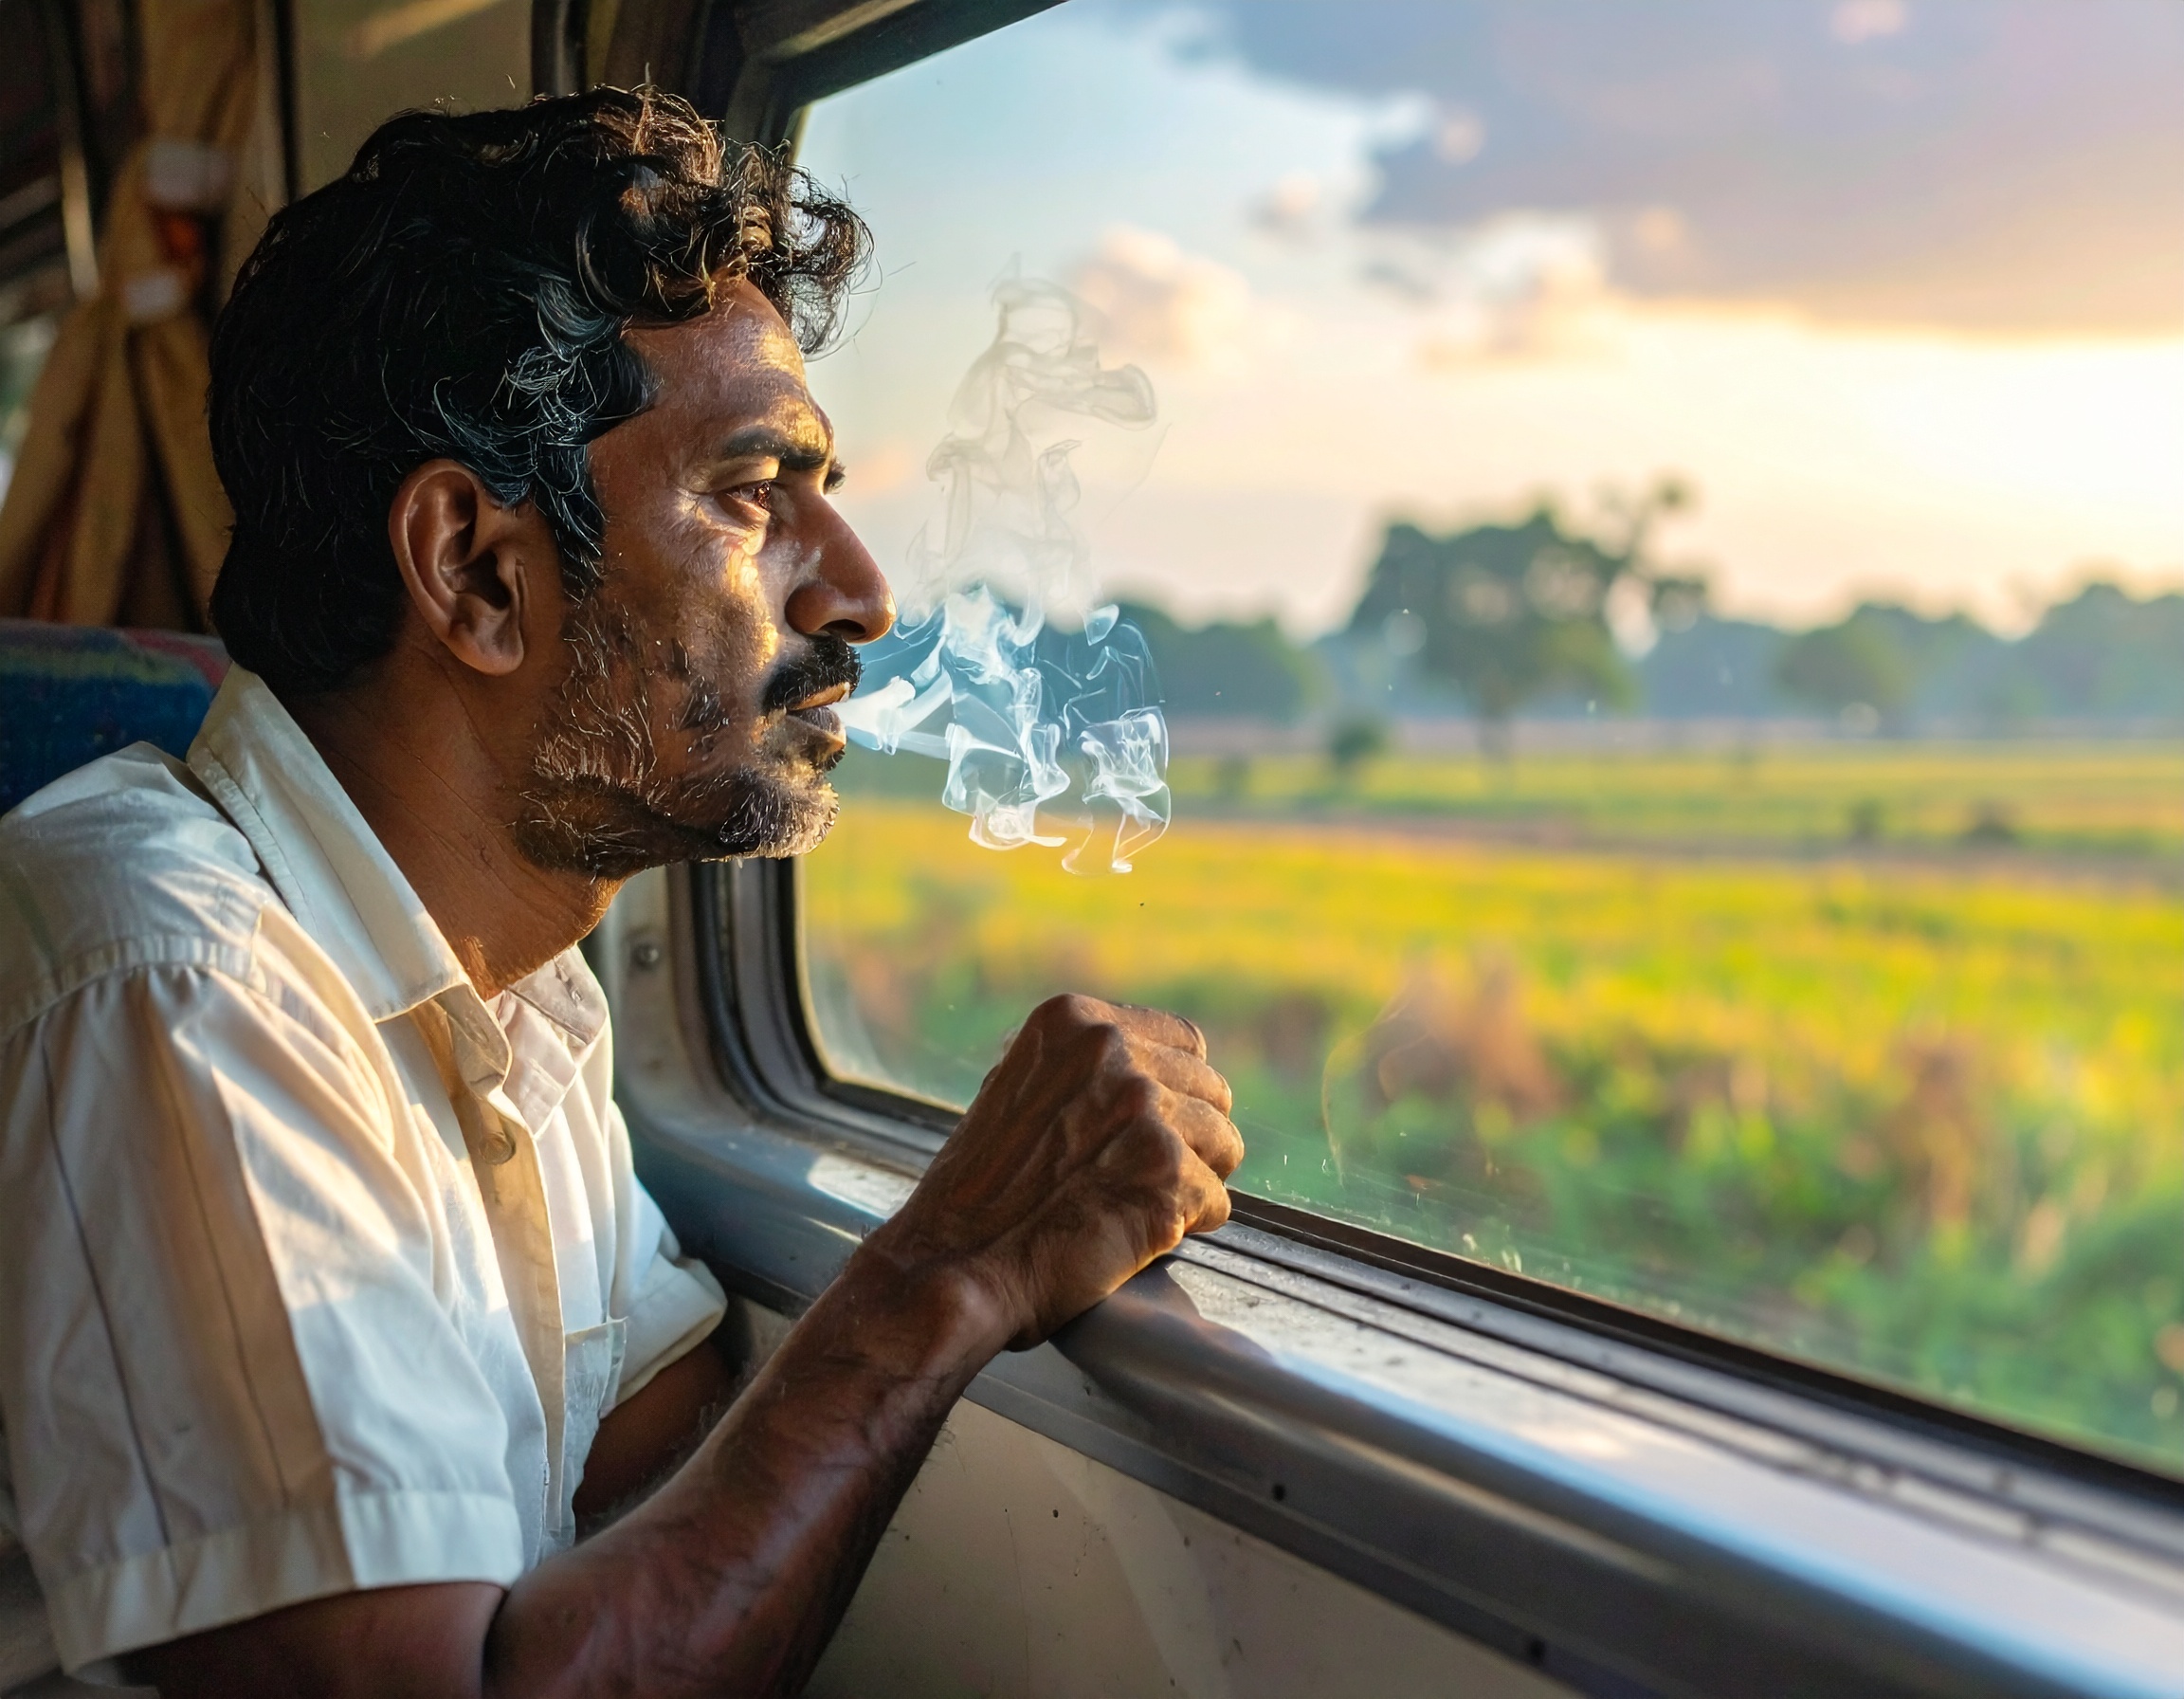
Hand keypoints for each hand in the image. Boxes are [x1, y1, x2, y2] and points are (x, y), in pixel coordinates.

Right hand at [861, 994, 1244, 1351]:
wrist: (953, 1265)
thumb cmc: (979, 1194)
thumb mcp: (1017, 1090)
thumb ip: (1080, 1070)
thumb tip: (1142, 1066)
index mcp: (1075, 1022)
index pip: (1184, 1041)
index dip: (1178, 1092)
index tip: (1155, 1129)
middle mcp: (1113, 1052)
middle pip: (1212, 1090)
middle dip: (1192, 1138)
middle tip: (1145, 1179)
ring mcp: (1144, 1110)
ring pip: (1225, 1144)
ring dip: (1194, 1183)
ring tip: (1137, 1206)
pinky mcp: (1167, 1173)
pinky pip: (1218, 1204)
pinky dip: (1186, 1229)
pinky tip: (1136, 1237)